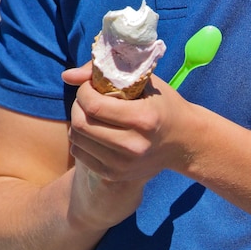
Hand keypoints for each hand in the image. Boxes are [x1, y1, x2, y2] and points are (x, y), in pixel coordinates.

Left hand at [62, 63, 192, 181]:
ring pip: (77, 140)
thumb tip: (67, 76)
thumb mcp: (144, 83)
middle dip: (77, 106)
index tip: (89, 87)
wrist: (184, 143)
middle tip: (87, 100)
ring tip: (90, 115)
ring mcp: (123, 165)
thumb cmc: (163, 106)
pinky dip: (80, 140)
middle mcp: (133, 145)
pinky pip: (80, 155)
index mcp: (143, 119)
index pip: (94, 105)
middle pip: (82, 125)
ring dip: (77, 122)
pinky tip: (94, 132)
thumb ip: (106, 74)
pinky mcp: (115, 175)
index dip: (83, 91)